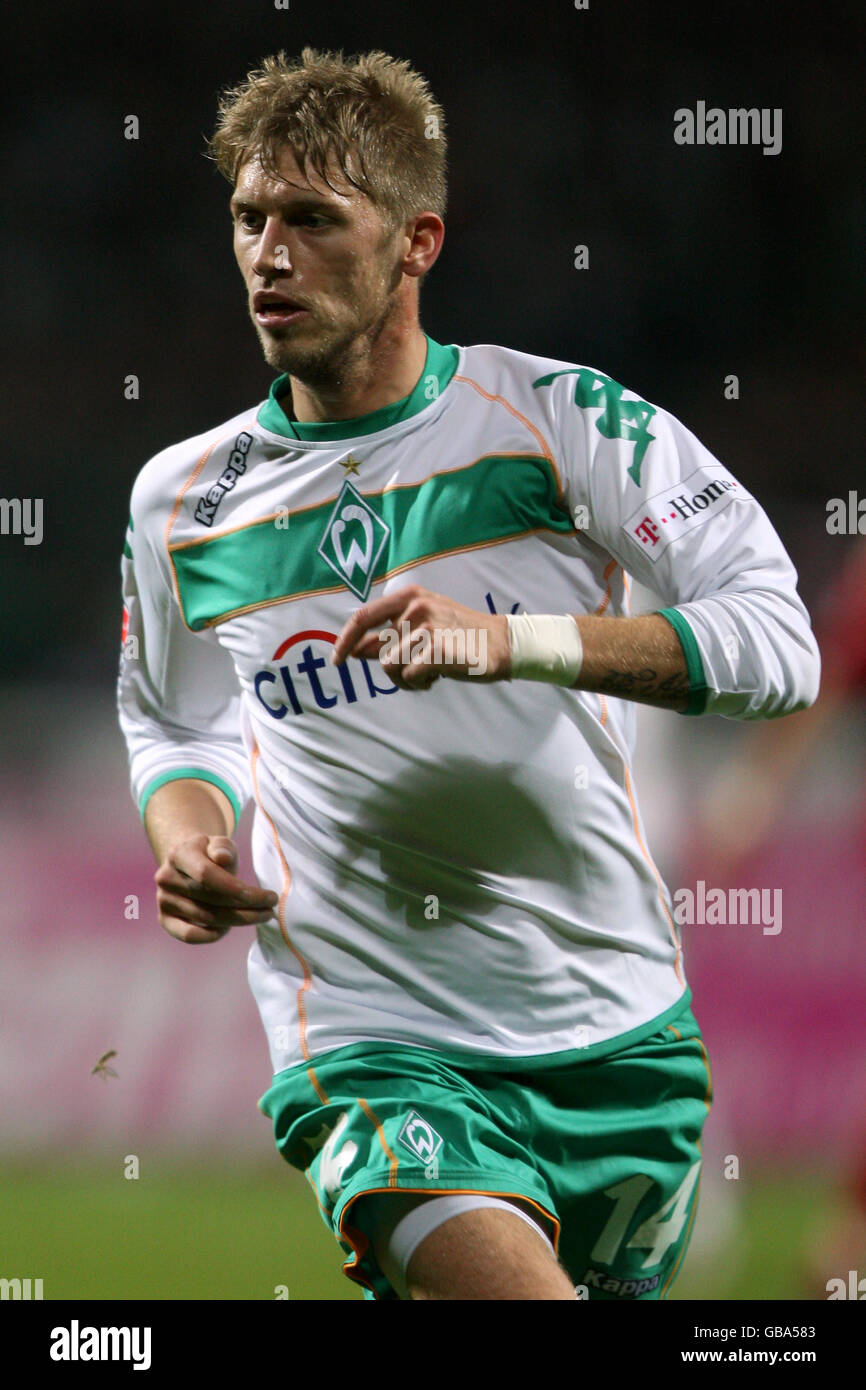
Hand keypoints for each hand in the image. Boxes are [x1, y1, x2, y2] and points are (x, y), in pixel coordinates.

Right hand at [154, 835, 278, 943]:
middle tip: (271, 909)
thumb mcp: (220, 843)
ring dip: (238, 920)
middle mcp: (166, 878)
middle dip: (247, 907)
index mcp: (179, 854)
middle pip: (211, 899)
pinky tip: (229, 928)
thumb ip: (223, 847)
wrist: (187, 865)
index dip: (236, 888)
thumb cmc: (210, 853)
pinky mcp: (165, 919)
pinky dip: (212, 935)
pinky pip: (189, 935)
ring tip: (259, 916)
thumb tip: (222, 857)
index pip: (206, 874)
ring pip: (206, 918)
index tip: (267, 896)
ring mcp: (163, 900)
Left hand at [331, 585, 510, 689]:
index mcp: (409, 596)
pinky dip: (420, 683)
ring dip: (406, 679)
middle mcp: (415, 607)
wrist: (501, 644)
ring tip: (429, 672)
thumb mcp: (423, 626)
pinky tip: (439, 675)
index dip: (345, 640)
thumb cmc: (459, 636)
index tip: (337, 660)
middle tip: (417, 671)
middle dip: (392, 669)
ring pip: (390, 666)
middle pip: (378, 651)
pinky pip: (409, 677)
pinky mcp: (437, 648)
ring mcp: (426, 626)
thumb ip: (390, 635)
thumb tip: (354, 649)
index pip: (363, 617)